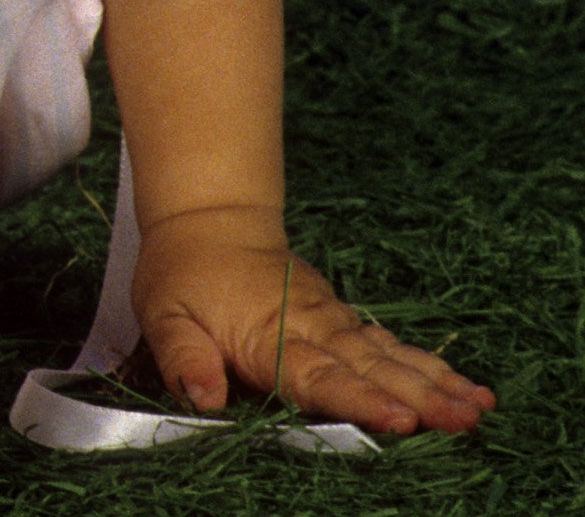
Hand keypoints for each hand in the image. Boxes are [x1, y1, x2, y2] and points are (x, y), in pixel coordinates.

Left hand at [134, 204, 492, 434]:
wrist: (208, 220)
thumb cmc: (182, 273)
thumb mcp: (163, 314)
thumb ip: (183, 357)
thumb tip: (203, 397)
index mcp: (268, 335)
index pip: (318, 376)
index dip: (359, 399)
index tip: (400, 417)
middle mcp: (311, 329)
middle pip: (370, 369)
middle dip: (420, 397)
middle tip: (463, 420)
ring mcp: (333, 323)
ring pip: (390, 357)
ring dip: (435, 383)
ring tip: (477, 408)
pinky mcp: (343, 320)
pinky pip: (391, 346)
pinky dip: (429, 366)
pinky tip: (465, 388)